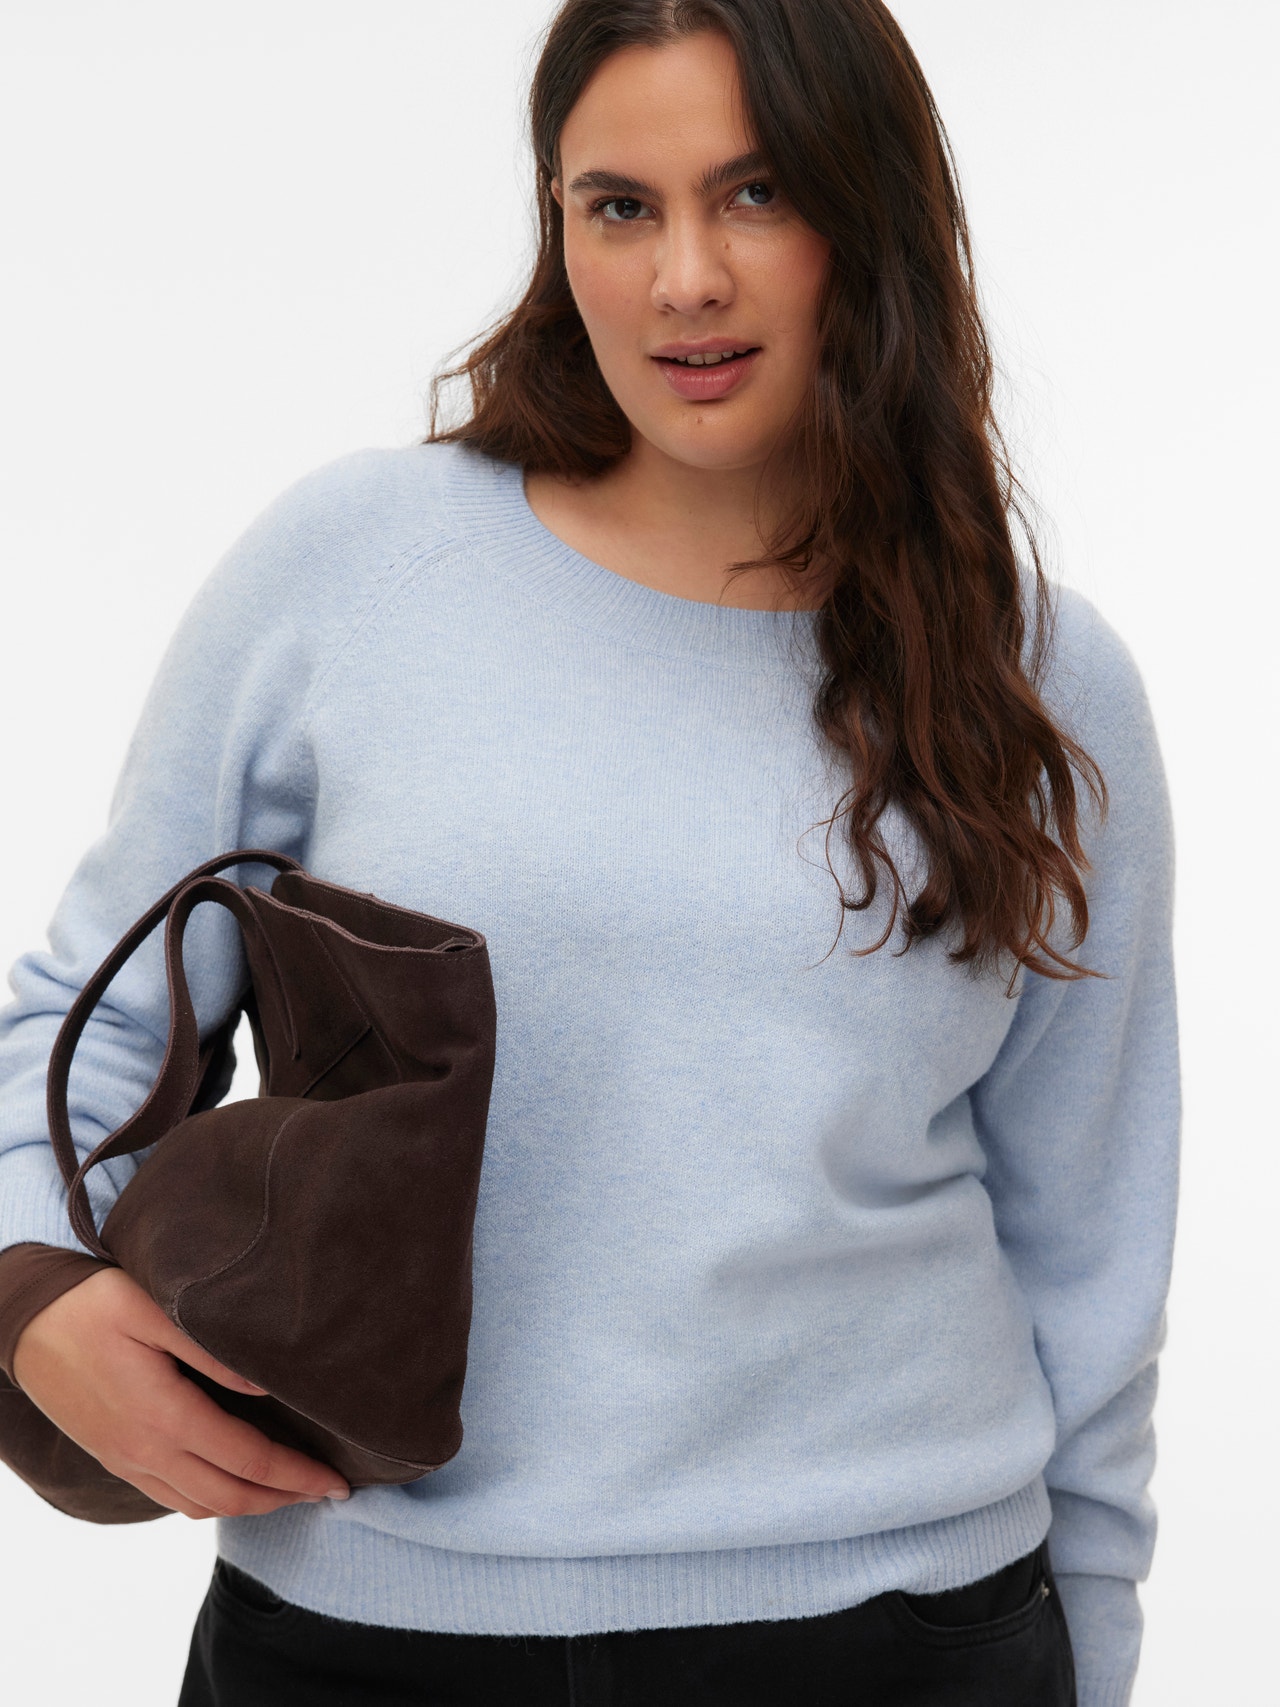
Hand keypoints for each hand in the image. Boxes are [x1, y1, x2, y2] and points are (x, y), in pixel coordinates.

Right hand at [12, 1266, 350, 1518]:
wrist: (22, 1323)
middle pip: (230, 1496)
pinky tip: (233, 1480)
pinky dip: (212, 1499)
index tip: (337, 1480)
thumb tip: (268, 1383)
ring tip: (291, 1489)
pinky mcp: (114, 1457)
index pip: (248, 1460)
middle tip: (330, 1491)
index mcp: (164, 1415)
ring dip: (250, 1505)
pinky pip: (171, 1497)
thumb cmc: (92, 1304)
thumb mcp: (154, 1309)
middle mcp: (146, 1450)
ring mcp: (127, 1459)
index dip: (297, 1474)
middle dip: (285, 1498)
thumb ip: (212, 1350)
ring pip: (200, 1504)